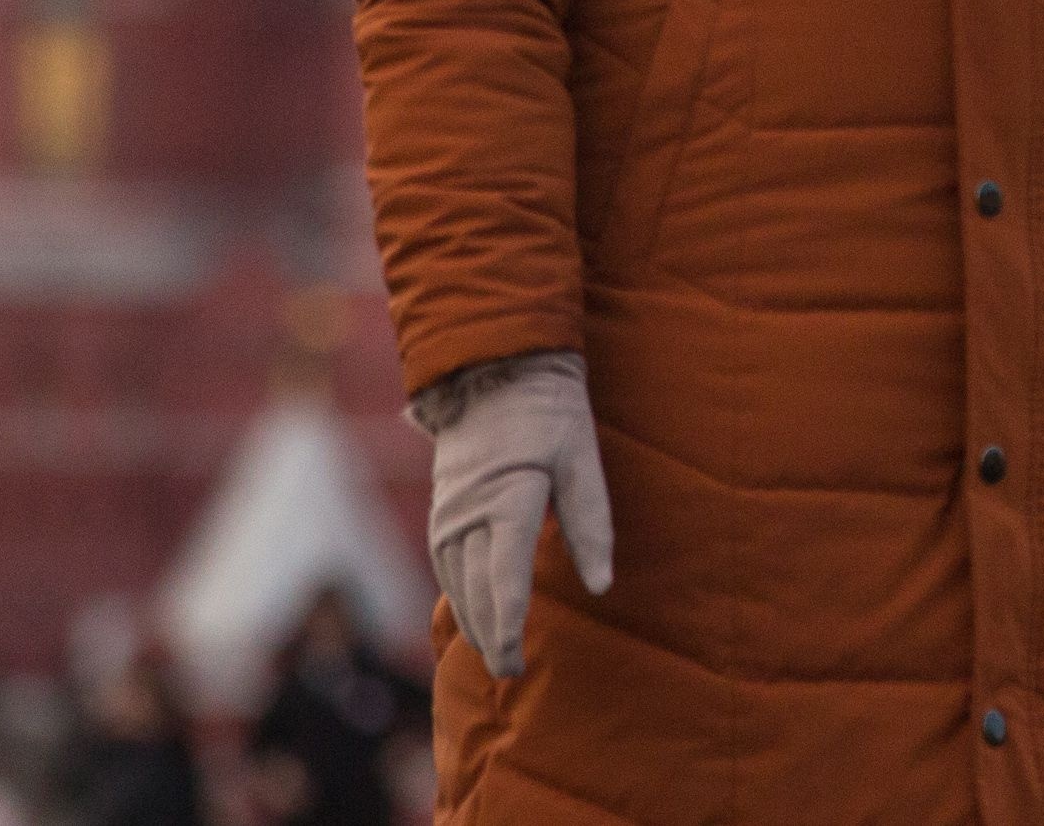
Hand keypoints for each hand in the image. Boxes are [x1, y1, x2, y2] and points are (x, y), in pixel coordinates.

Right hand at [414, 349, 613, 678]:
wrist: (493, 371)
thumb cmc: (549, 414)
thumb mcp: (582, 459)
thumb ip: (591, 523)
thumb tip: (601, 584)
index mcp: (507, 499)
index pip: (505, 576)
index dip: (509, 623)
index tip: (515, 660)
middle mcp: (467, 513)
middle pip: (477, 589)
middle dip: (492, 635)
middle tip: (511, 672)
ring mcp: (448, 513)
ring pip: (456, 582)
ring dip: (473, 620)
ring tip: (494, 654)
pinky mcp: (441, 510)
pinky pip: (445, 566)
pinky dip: (459, 594)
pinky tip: (474, 614)